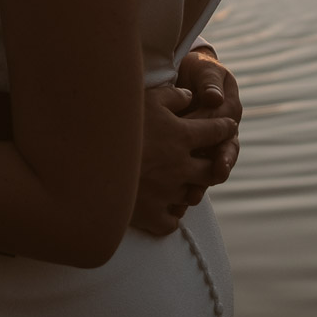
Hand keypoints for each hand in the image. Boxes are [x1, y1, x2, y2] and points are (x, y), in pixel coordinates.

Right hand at [131, 82, 238, 236]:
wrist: (88, 161)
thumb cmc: (116, 124)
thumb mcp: (145, 99)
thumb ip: (172, 96)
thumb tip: (190, 95)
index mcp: (182, 137)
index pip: (216, 132)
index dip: (225, 127)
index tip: (228, 125)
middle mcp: (181, 167)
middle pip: (213, 170)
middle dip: (215, 162)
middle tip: (210, 159)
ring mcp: (167, 193)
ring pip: (193, 195)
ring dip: (190, 188)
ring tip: (183, 183)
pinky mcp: (151, 215)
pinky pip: (172, 221)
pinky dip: (171, 215)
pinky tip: (165, 207)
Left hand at [176, 45, 242, 187]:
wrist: (183, 74)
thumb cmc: (195, 70)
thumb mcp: (204, 71)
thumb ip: (209, 82)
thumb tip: (214, 98)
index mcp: (229, 110)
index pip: (223, 122)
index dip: (213, 128)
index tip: (202, 134)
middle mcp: (223, 131)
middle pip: (225, 150)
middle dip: (222, 161)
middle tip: (218, 170)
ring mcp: (210, 145)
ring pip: (211, 167)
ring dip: (204, 181)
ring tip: (195, 195)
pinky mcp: (194, 154)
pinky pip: (195, 173)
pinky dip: (188, 186)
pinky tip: (178, 198)